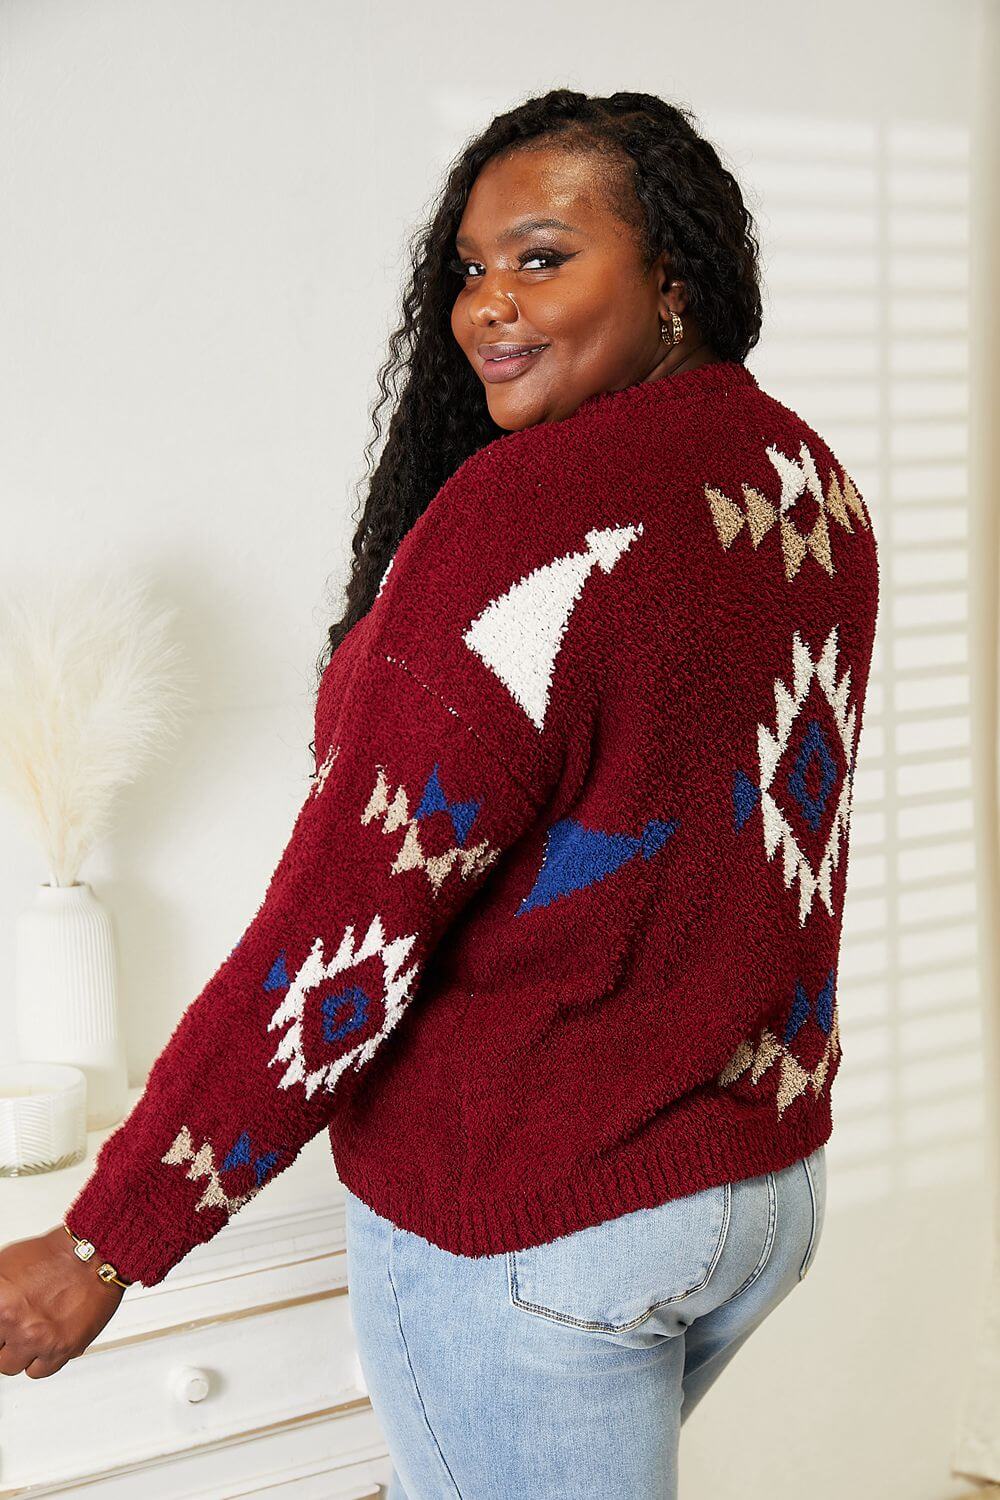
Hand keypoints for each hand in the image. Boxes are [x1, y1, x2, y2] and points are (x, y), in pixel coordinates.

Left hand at [0, 1225, 126, 1377]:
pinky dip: (40, 1359)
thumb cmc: (55, 1256)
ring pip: (11, 1366)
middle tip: (15, 1325)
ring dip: (19, 1351)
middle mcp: (15, 1322)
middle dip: (4, 1339)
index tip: (3, 1327)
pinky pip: (38, 1372)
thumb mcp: (6, 1265)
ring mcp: (38, 1338)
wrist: (94, 1255)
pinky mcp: (61, 1349)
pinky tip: (45, 1341)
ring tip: (31, 1332)